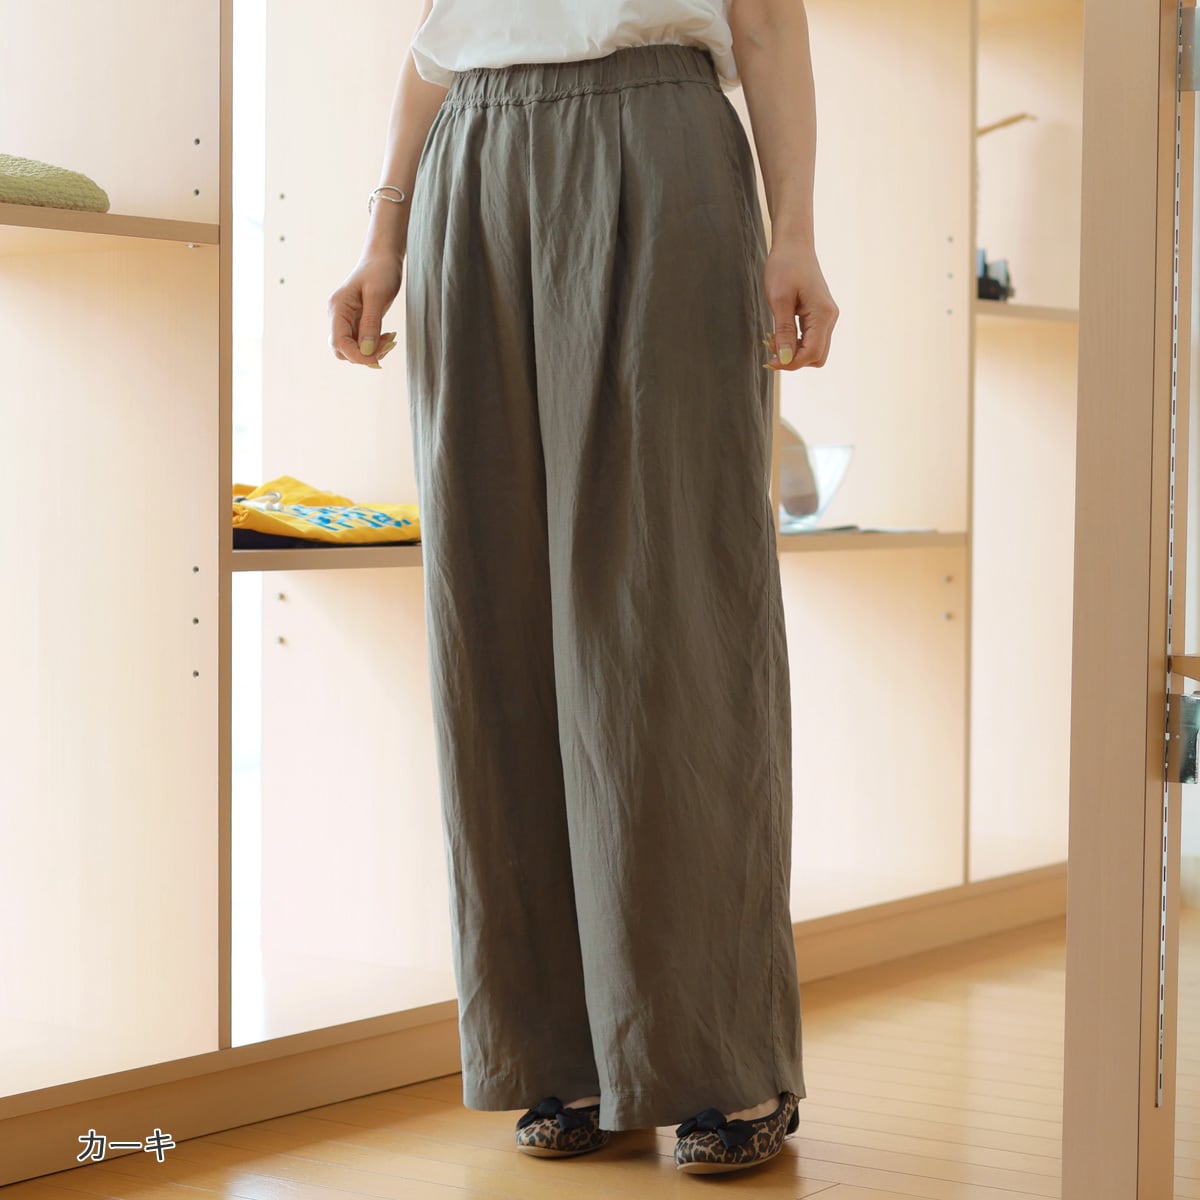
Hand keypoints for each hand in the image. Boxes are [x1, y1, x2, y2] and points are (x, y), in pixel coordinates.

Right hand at [327, 251, 404, 367]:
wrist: (383, 258)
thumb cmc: (380, 271)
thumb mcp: (377, 296)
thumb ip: (371, 324)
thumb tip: (366, 352)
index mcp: (337, 309)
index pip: (339, 343)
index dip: (357, 356)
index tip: (377, 359)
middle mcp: (337, 317)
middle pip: (343, 351)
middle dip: (365, 355)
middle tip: (387, 345)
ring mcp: (346, 321)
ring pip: (354, 349)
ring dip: (372, 351)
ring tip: (390, 339)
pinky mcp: (356, 323)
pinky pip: (362, 343)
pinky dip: (375, 345)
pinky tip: (388, 337)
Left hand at [760, 239, 837, 370]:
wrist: (793, 245)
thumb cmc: (785, 267)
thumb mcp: (779, 300)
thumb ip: (784, 332)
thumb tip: (786, 359)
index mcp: (823, 314)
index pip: (812, 353)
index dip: (790, 363)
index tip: (769, 361)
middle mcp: (830, 318)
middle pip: (817, 357)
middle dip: (793, 360)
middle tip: (770, 349)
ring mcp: (827, 317)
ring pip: (815, 350)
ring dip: (794, 352)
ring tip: (773, 340)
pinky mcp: (820, 315)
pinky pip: (811, 339)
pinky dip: (796, 343)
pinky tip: (779, 334)